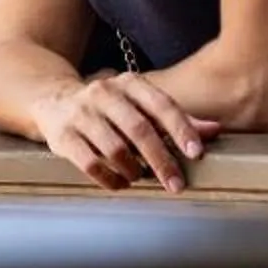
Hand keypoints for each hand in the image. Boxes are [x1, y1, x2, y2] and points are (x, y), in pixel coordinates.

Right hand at [32, 72, 220, 191]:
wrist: (53, 100)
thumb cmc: (109, 108)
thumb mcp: (140, 105)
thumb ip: (175, 119)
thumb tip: (215, 131)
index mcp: (128, 83)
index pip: (160, 104)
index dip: (180, 129)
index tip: (196, 154)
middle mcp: (103, 93)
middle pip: (138, 129)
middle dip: (161, 160)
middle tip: (176, 184)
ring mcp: (80, 113)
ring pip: (114, 148)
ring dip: (134, 170)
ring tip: (141, 178)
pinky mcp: (62, 135)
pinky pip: (90, 163)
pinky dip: (110, 179)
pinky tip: (120, 183)